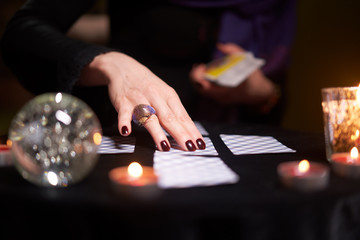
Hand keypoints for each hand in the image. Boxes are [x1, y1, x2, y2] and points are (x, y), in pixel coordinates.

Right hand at [78, 51, 205, 150]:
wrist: (124, 68)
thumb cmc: (147, 84)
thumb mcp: (164, 93)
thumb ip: (174, 112)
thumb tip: (188, 131)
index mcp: (168, 95)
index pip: (182, 116)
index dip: (191, 131)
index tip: (199, 143)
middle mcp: (155, 97)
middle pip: (169, 118)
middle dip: (180, 134)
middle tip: (189, 147)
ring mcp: (139, 99)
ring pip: (149, 117)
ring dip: (157, 133)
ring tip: (164, 146)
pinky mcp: (123, 102)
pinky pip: (124, 113)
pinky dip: (124, 122)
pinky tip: (126, 131)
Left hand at [190, 43, 275, 106]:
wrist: (259, 93)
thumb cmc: (253, 76)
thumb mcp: (247, 60)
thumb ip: (233, 50)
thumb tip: (220, 45)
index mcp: (228, 87)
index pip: (207, 87)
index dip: (199, 77)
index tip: (202, 66)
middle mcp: (223, 96)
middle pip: (201, 89)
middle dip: (196, 77)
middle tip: (200, 66)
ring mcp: (221, 99)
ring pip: (203, 91)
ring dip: (198, 79)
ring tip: (201, 68)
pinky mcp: (220, 100)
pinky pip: (207, 92)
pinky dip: (204, 83)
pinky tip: (206, 73)